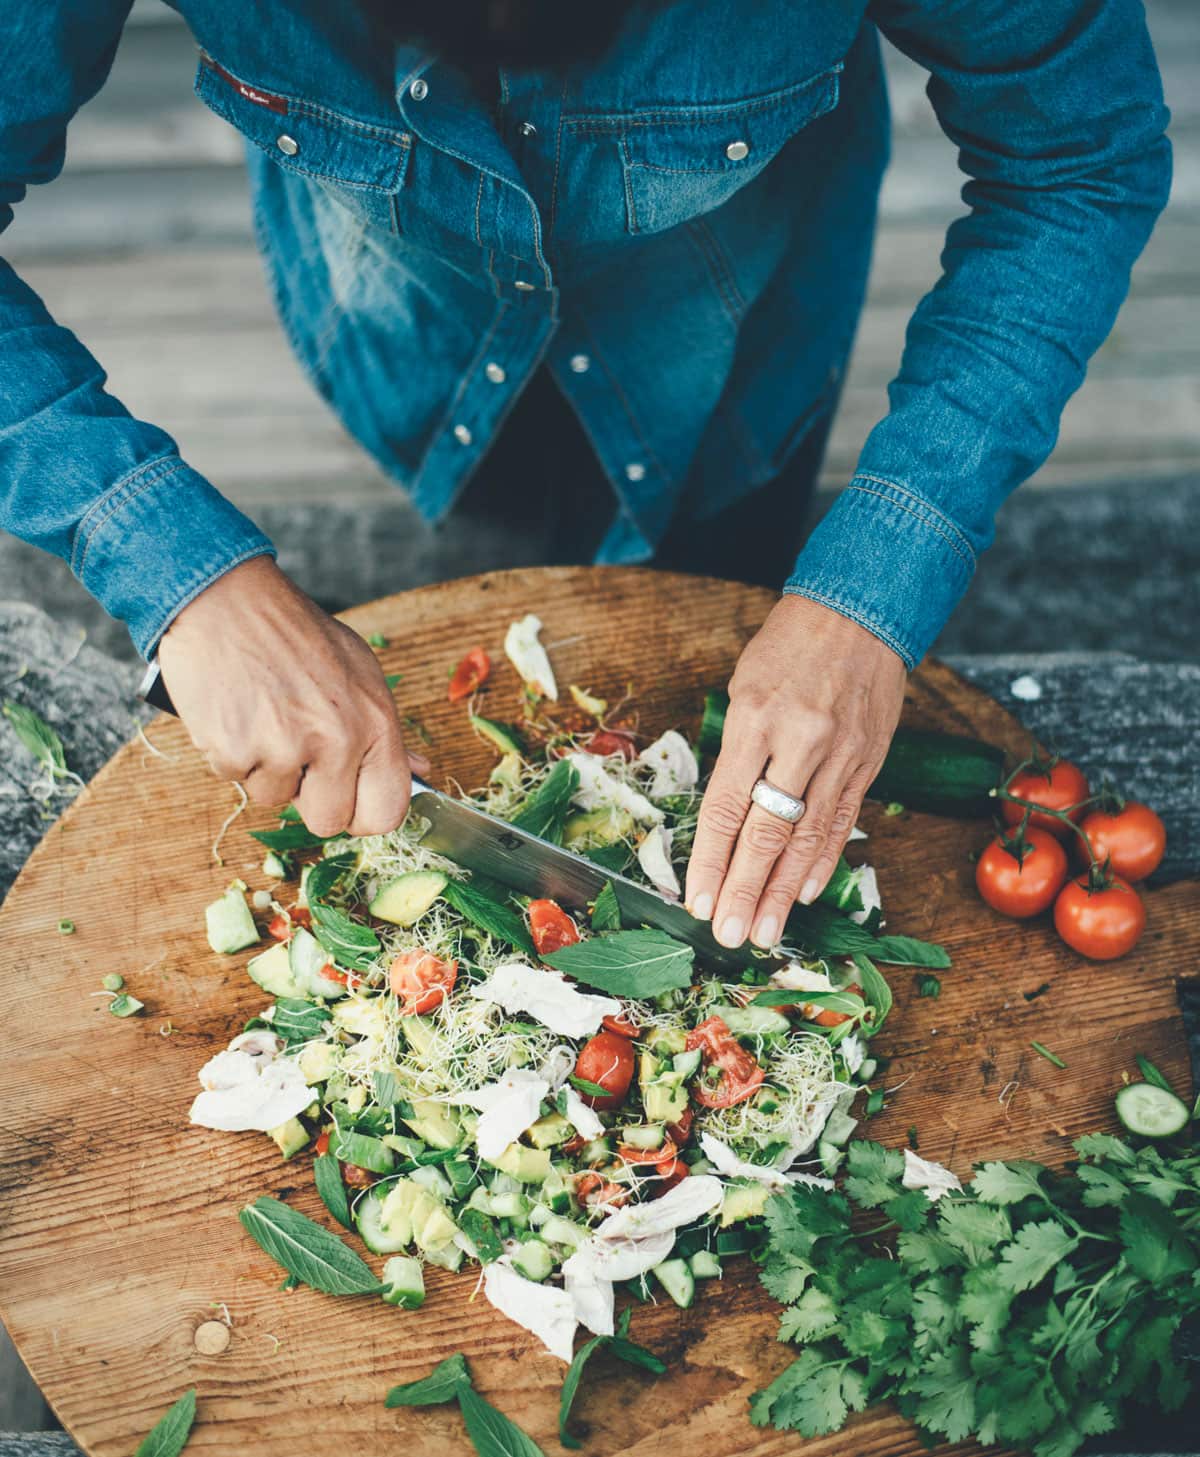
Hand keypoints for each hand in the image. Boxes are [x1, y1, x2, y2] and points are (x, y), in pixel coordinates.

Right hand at [158, 557, 425, 835]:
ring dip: (267, 770)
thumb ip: (385, 729)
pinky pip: (236, 780)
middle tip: (296, 754)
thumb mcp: (358, 670)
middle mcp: (336, 740)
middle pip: (329, 822)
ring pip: (276, 800)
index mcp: (375, 722)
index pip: (387, 812)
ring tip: (263, 715)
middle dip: (310, 799)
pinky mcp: (235, 751)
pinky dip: (232, 754)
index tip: (348, 799)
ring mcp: (284, 748)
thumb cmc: (293, 632)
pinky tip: (237, 710)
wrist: (225, 598)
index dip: (363, 814)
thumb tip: (419, 769)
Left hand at [685, 594, 906, 948]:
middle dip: (743, 890)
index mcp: (756, 719)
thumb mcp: (744, 689)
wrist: (861, 611)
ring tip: (764, 931)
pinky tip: (804, 893)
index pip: (726, 806)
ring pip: (807, 838)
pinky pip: (842, 821)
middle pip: (766, 832)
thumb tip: (723, 819)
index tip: (696, 900)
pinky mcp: (869, 762)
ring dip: (783, 892)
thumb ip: (736, 752)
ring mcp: (840, 755)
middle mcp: (800, 741)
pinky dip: (822, 861)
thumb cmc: (789, 646)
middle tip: (727, 934)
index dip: (710, 860)